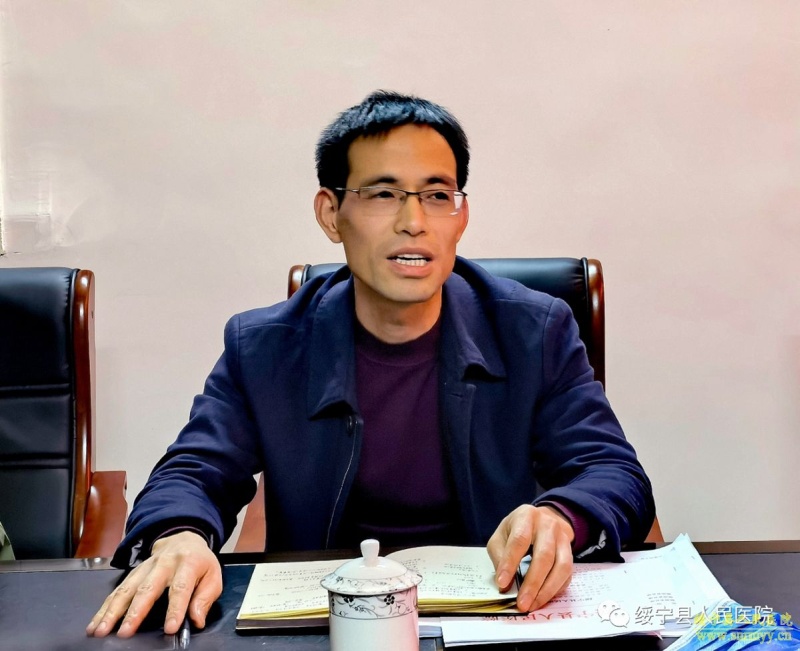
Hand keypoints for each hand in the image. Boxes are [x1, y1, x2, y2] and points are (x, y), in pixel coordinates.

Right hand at [86, 530, 221, 637]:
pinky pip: (117, 590)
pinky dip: (105, 607)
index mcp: (188, 563)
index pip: (180, 588)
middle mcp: (164, 564)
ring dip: (112, 611)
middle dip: (135, 611)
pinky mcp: (133, 572)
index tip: (170, 628)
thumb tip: (197, 619)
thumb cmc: (200, 562)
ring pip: (127, 589)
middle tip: (125, 632)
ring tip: (101, 630)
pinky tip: (96, 622)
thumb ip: (205, 597)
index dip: (175, 608)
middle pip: (147, 588)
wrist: (184, 538)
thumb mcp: (213, 575)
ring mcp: (145, 567)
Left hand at [487, 504, 573, 611]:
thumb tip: (504, 584)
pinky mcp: (571, 553)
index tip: (502, 583)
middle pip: (544, 556)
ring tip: (533, 605)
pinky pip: (567, 575)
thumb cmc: (517, 529)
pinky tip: (543, 598)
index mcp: (526, 516)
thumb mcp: (501, 535)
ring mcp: (563, 539)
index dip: (510, 563)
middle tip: (522, 603)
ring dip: (547, 590)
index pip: (519, 540)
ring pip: (561, 567)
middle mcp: (548, 525)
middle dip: (533, 583)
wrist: (543, 519)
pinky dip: (556, 590)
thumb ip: (499, 556)